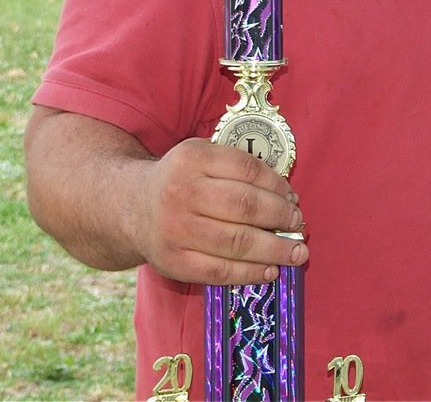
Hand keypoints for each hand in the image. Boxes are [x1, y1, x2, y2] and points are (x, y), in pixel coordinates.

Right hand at [139, 138, 306, 284]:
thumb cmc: (180, 181)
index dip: (276, 185)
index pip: (247, 169)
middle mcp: (182, 192)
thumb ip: (237, 167)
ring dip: (275, 249)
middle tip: (298, 223)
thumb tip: (286, 196)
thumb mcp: (201, 157)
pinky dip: (251, 273)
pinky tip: (271, 270)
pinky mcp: (174, 262)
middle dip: (281, 217)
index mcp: (192, 158)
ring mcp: (176, 230)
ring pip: (237, 242)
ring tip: (297, 252)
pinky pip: (221, 271)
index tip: (292, 197)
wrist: (132, 208)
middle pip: (245, 206)